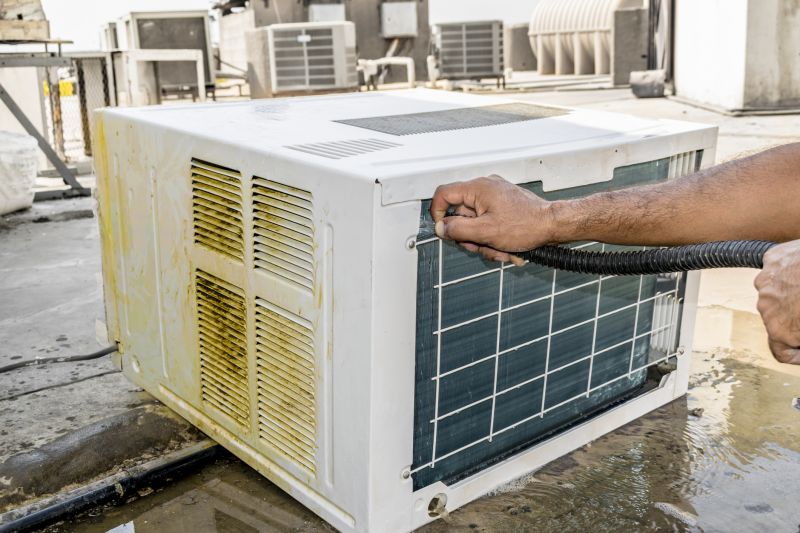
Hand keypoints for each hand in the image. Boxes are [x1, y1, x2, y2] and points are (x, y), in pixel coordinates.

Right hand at [430, 175, 555, 265]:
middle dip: (468, 235)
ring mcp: (495, 198)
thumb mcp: (486, 232)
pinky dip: (493, 238)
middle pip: (460, 214)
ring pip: (475, 223)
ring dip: (483, 241)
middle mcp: (485, 188)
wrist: (553, 225)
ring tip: (498, 248)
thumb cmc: (527, 225)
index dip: (437, 213)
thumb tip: (440, 228)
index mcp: (478, 188)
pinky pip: (487, 224)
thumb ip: (458, 229)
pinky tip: (505, 246)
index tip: (442, 230)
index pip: (444, 194)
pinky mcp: (503, 207)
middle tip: (478, 245)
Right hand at [754, 240, 799, 363]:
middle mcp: (766, 306)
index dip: (797, 355)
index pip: (781, 352)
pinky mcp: (773, 259)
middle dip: (795, 319)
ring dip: (792, 294)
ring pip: (777, 292)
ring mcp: (766, 281)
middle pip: (779, 320)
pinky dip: (791, 272)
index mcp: (779, 330)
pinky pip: (779, 269)